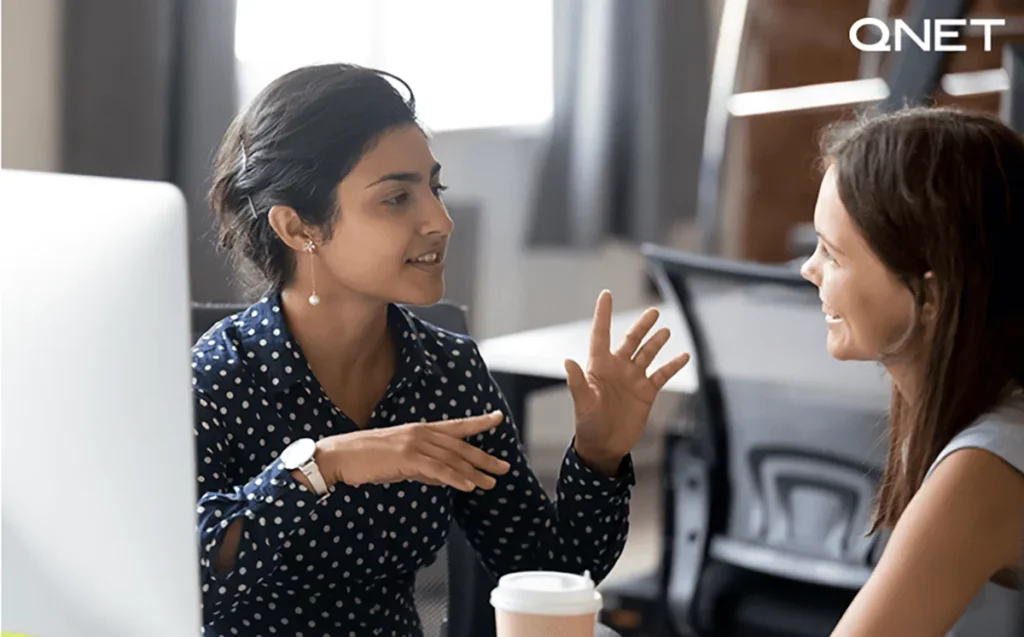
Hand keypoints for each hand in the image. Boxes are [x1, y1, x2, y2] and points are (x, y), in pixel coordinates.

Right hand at [314, 411, 510, 490]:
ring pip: (452, 459)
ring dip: (473, 472)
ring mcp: (414, 444)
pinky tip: (468, 486)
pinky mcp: (406, 458)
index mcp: (420, 430)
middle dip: (484, 458)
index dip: (478, 423)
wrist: (340, 456)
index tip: (497, 418)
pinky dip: (454, 478)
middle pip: (460, 446)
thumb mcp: (401, 460)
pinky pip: (436, 469)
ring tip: (490, 483)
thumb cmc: (367, 459)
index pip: (455, 426)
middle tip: (504, 467)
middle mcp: (420, 433)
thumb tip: (442, 476)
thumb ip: (423, 466)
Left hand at [565, 290, 690, 474]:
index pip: (601, 334)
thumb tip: (568, 361)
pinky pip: (662, 374)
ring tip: (666, 330)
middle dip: (642, 326)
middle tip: (653, 312)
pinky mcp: (646, 392)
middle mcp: (617, 368)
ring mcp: (633, 378)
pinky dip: (673, 365)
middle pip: (631, 340)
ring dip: (656, 342)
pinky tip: (684, 356)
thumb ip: (577, 382)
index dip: (603, 314)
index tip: (606, 294)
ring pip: (647, 354)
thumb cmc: (588, 424)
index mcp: (599, 366)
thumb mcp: (582, 403)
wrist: (604, 446)